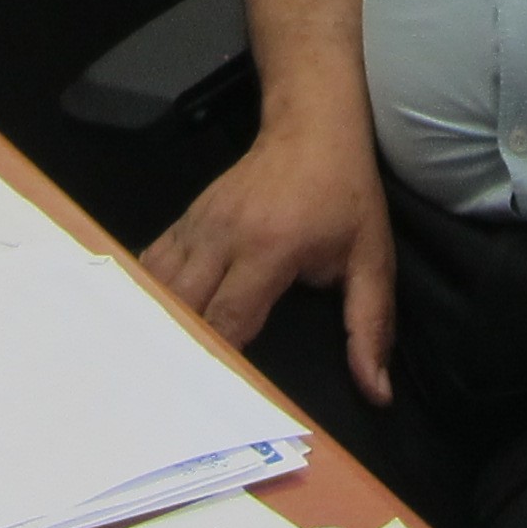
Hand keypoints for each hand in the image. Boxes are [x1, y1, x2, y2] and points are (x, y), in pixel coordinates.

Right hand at [138, 121, 398, 404]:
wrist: (312, 126)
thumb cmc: (346, 195)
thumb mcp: (372, 259)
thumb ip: (370, 326)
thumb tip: (377, 392)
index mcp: (269, 249)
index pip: (228, 320)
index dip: (220, 363)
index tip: (219, 401)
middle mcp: (222, 237)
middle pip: (182, 308)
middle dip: (183, 351)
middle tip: (184, 396)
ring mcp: (197, 223)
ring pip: (158, 286)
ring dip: (161, 325)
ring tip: (162, 366)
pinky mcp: (186, 217)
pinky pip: (152, 263)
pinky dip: (149, 294)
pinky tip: (152, 322)